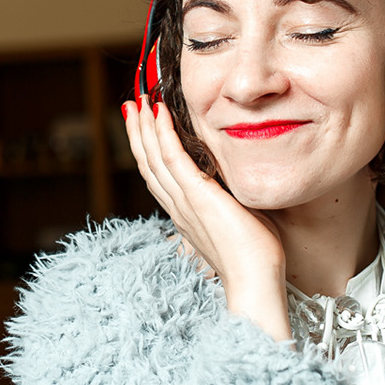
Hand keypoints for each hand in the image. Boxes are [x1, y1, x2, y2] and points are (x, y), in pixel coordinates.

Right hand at [124, 95, 290, 340]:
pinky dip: (163, 134)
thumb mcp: (238, 221)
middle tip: (130, 106)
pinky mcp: (198, 196)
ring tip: (137, 103)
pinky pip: (173, 158)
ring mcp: (185, 201)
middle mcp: (178, 207)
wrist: (254, 281)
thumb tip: (239, 186)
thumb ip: (232, 202)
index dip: (147, 150)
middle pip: (148, 164)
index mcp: (185, 215)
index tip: (143, 127)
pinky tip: (159, 114)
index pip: (158, 177)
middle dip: (138, 133)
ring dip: (144, 128)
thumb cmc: (254, 257)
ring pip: (154, 158)